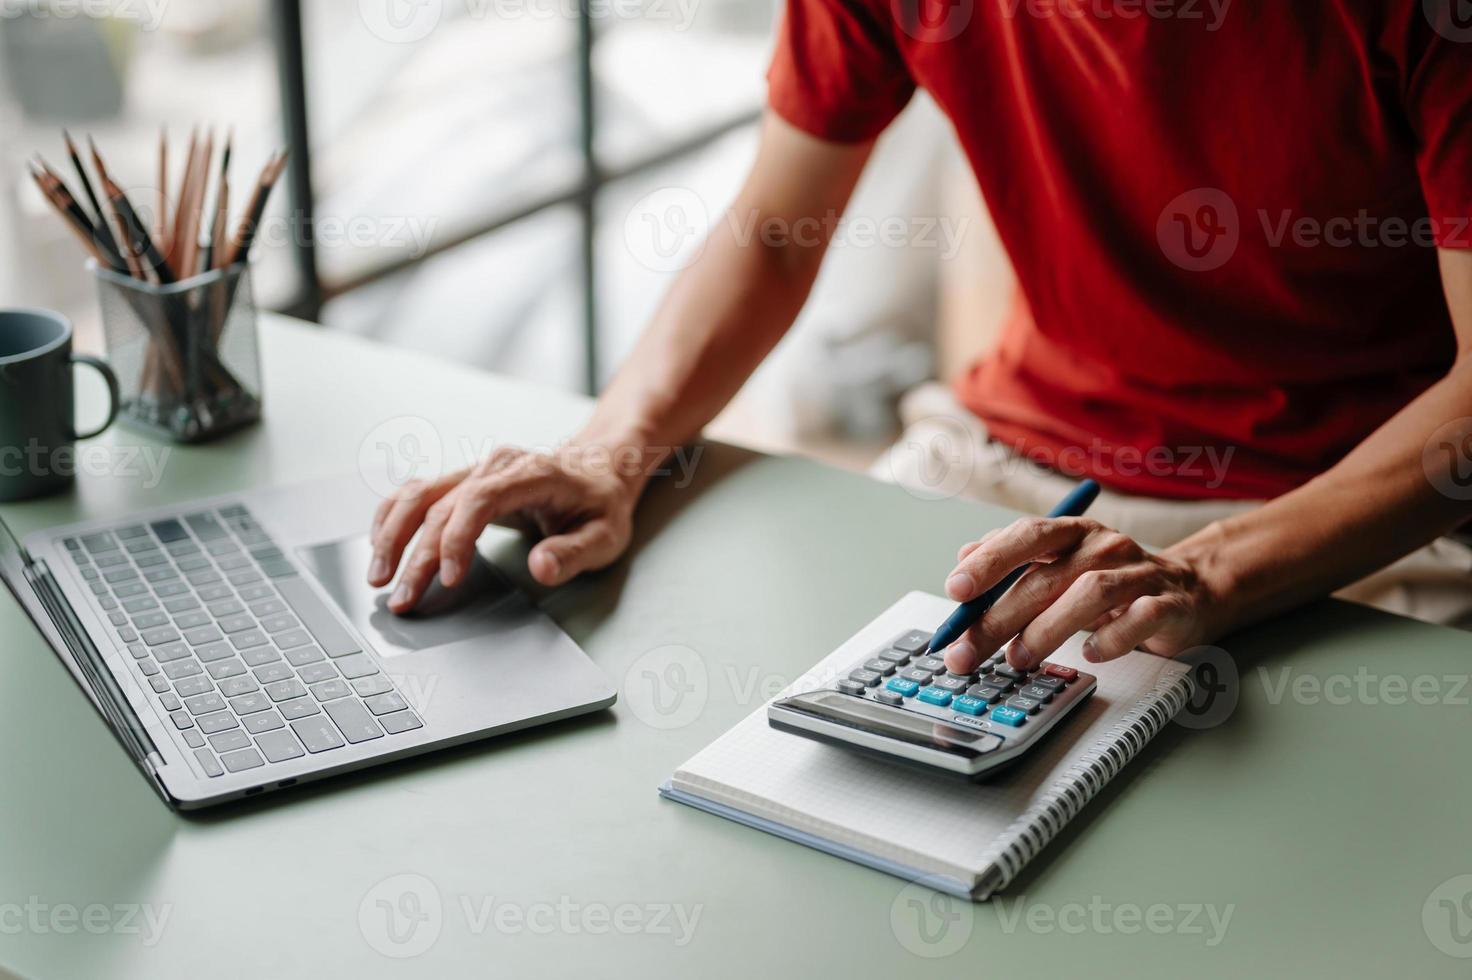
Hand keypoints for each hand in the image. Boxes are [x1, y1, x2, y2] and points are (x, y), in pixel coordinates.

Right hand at [367, 446, 637, 613]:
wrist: (599, 468)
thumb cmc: (600, 504)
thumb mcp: (605, 535)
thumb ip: (574, 553)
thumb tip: (541, 568)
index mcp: (533, 473)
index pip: (480, 500)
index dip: (457, 538)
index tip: (449, 578)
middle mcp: (496, 465)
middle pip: (442, 505)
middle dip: (417, 556)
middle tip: (404, 599)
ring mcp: (476, 469)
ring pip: (419, 494)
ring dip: (391, 535)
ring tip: (378, 576)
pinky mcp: (463, 480)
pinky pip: (417, 492)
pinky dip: (393, 516)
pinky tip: (380, 544)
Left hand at [938, 517, 1227, 673]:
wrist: (1190, 590)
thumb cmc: (1113, 581)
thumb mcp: (1060, 565)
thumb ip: (1014, 563)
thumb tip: (962, 560)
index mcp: (1073, 533)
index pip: (1026, 536)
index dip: (989, 560)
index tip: (956, 589)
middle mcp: (1104, 546)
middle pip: (1046, 576)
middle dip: (1000, 616)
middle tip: (967, 650)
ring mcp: (1139, 573)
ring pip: (1089, 594)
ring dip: (1047, 629)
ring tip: (1018, 658)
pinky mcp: (1169, 605)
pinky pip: (1140, 618)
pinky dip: (1112, 637)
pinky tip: (1090, 654)